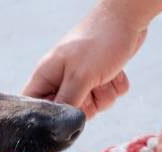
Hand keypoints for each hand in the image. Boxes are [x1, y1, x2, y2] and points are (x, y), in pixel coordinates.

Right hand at [23, 6, 147, 117]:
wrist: (127, 18)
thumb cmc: (99, 41)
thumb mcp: (81, 76)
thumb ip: (68, 101)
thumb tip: (60, 123)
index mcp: (46, 76)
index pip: (34, 105)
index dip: (47, 116)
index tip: (65, 111)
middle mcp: (60, 79)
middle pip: (67, 112)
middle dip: (86, 104)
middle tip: (91, 87)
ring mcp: (80, 79)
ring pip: (91, 106)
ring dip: (104, 94)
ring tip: (105, 75)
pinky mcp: (99, 78)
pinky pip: (106, 97)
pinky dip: (115, 87)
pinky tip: (115, 72)